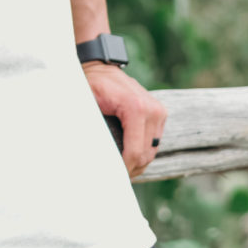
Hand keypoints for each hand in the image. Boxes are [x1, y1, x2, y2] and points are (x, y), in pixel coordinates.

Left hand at [81, 62, 166, 179]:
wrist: (102, 68)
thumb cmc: (92, 86)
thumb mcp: (87, 106)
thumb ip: (90, 129)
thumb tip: (89, 157)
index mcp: (136, 108)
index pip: (135, 151)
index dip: (124, 169)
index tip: (112, 178)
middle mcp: (152, 110)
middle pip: (145, 154)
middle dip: (131, 170)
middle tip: (114, 179)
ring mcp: (158, 111)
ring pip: (152, 151)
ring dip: (138, 164)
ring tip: (122, 172)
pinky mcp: (159, 114)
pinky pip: (154, 142)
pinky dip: (143, 153)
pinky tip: (130, 159)